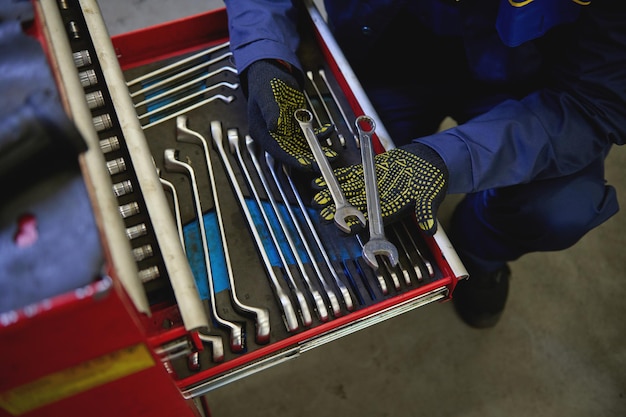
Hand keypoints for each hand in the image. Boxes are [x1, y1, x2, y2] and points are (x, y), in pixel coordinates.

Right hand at [244, 60, 336, 170]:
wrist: (272, 72)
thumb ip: (270, 111)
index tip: (308, 165)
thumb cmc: (266, 82)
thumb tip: (273, 126)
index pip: (279, 152)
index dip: (294, 160)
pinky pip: (309, 136)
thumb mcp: (267, 95)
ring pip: (303, 148)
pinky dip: (319, 136)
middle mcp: (274, 137)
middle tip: (324, 162)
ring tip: (332, 154)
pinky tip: (329, 130)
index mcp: (262, 133)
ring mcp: (285, 133)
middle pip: (292, 154)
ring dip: (317, 151)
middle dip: (309, 160)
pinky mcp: (295, 127)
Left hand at [312, 144, 448, 234]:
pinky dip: (336, 178)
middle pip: (354, 210)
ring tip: (316, 199)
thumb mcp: (431, 195)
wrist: (430, 161)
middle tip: (321, 215)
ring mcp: (371, 187)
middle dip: (337, 213)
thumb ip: (427, 211)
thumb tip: (430, 229)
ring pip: (347, 194)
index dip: (356, 226)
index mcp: (391, 210)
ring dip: (332, 197)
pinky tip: (321, 179)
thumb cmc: (432, 180)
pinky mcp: (368, 172)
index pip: (370, 222)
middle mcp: (377, 201)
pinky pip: (348, 176)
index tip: (343, 228)